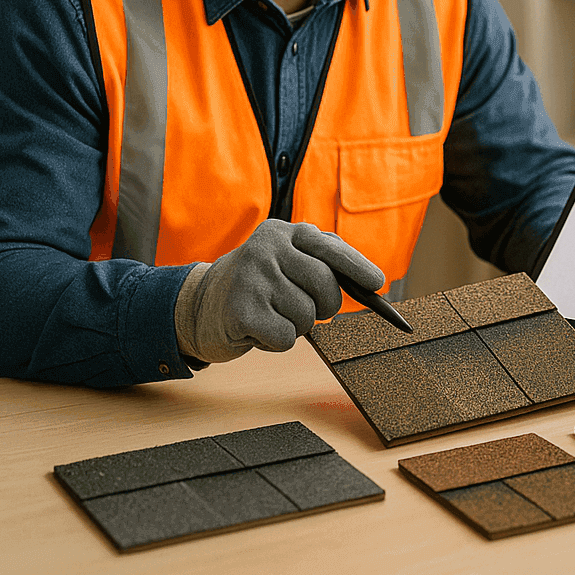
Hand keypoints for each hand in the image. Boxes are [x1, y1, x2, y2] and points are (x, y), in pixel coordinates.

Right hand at [175, 220, 384, 363]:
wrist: (197, 306)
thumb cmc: (257, 286)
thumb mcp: (285, 262)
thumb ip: (322, 262)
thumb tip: (369, 281)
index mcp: (283, 233)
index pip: (328, 247)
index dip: (356, 266)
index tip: (377, 283)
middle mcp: (266, 249)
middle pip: (324, 284)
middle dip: (326, 306)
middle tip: (312, 311)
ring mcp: (251, 277)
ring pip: (306, 316)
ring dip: (297, 326)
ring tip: (273, 315)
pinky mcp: (240, 310)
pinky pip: (286, 337)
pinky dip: (277, 341)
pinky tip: (258, 329)